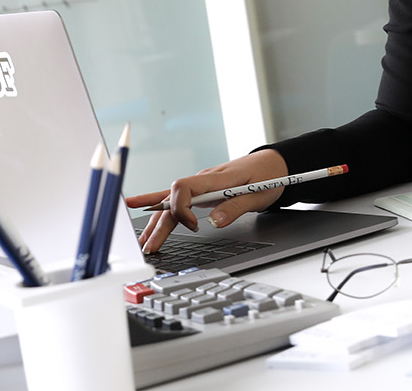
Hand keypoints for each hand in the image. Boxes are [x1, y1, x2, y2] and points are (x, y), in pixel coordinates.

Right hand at [125, 149, 288, 253]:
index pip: (185, 187)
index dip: (182, 208)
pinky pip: (176, 197)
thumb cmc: (269, 176)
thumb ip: (235, 207)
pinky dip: (156, 204)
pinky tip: (137, 207)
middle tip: (150, 248)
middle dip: (160, 224)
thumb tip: (213, 222)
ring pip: (172, 202)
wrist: (274, 164)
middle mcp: (204, 179)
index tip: (193, 226)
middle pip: (173, 199)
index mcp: (217, 177)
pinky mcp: (202, 190)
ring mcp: (201, 184)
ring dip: (157, 222)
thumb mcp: (259, 194)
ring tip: (143, 243)